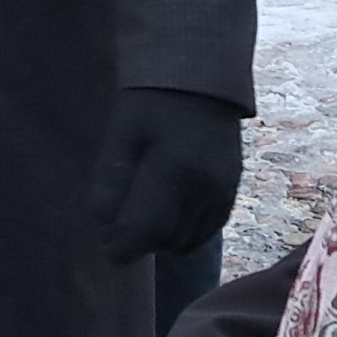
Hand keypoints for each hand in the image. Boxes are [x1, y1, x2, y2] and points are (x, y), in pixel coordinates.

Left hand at [91, 86, 240, 263]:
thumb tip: (104, 227)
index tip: (109, 254)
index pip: (146, 227)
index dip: (123, 247)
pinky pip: (207, 231)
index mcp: (175, 169)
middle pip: (167, 238)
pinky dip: (185, 234)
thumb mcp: (122, 135)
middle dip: (141, 242)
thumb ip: (112, 182)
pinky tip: (167, 219)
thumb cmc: (151, 104)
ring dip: (162, 240)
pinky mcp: (233, 192)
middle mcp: (206, 187)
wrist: (201, 82)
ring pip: (188, 240)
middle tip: (120, 231)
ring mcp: (224, 191)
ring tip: (142, 219)